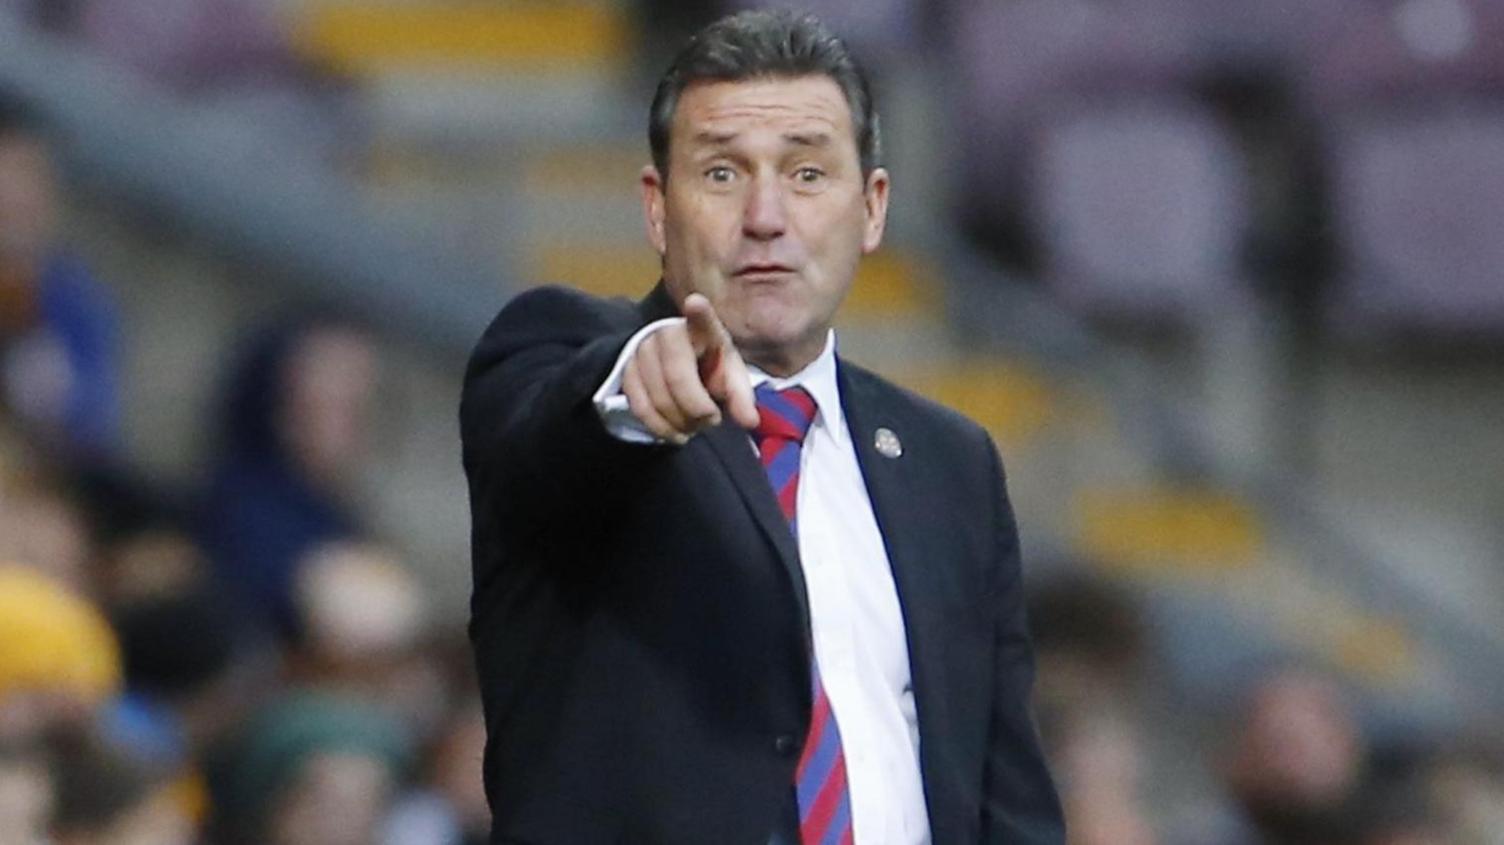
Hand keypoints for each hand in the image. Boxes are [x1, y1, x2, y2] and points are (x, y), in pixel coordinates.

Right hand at [621, 293, 758, 442]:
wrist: (677, 367)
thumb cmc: (711, 369)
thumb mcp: (730, 379)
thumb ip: (741, 398)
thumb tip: (750, 422)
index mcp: (702, 329)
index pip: (701, 318)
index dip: (698, 312)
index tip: (695, 303)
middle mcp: (668, 333)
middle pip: (677, 376)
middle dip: (696, 408)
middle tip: (711, 421)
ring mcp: (643, 350)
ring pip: (658, 397)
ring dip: (680, 422)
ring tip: (695, 427)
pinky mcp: (627, 370)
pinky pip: (640, 407)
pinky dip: (660, 427)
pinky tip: (675, 433)